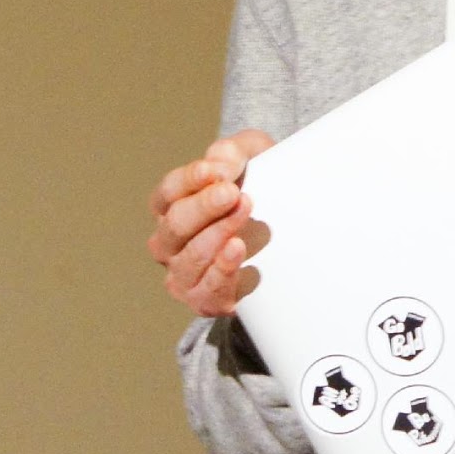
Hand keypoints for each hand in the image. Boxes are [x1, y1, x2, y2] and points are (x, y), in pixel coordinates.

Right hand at [148, 130, 275, 317]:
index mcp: (170, 207)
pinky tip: (237, 249)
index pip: (168, 193)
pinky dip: (221, 270)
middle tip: (233, 193)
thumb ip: (232, 153)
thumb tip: (218, 165)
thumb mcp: (251, 159)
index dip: (188, 181)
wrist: (286, 239)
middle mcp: (169, 242)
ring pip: (190, 257)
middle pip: (175, 224)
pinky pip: (206, 290)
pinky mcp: (205, 300)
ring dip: (217, 234)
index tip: (213, 171)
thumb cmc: (259, 189)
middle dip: (204, 207)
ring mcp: (183, 273)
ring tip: (244, 212)